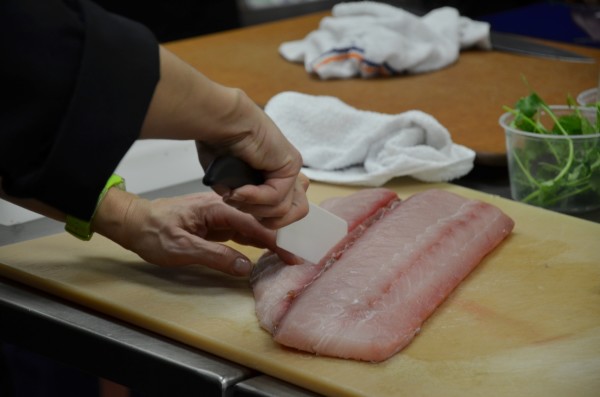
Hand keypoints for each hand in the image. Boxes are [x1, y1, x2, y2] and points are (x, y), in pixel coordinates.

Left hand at [93, 189, 298, 275]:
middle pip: (259, 221)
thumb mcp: (181, 248)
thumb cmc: (153, 233)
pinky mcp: (217, 225)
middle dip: (281, 237)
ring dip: (272, 239)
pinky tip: (270, 248)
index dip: (275, 239)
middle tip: (300, 254)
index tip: (292, 253)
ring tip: (291, 253)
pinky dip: (258, 240)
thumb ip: (215, 256)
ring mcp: (221, 215)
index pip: (253, 223)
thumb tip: (245, 266)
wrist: (134, 223)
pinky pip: (243, 231)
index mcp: (217, 208)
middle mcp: (223, 208)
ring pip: (253, 226)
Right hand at [139, 47, 308, 229]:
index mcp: (273, 177)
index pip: (284, 211)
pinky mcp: (291, 165)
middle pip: (289, 214)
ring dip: (253, 207)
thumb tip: (247, 208)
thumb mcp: (228, 182)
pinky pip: (277, 197)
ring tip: (236, 193)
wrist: (220, 121)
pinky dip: (254, 197)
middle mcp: (285, 174)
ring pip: (282, 211)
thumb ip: (243, 199)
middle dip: (260, 218)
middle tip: (238, 201)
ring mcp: (290, 170)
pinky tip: (240, 189)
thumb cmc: (217, 143)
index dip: (264, 218)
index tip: (241, 206)